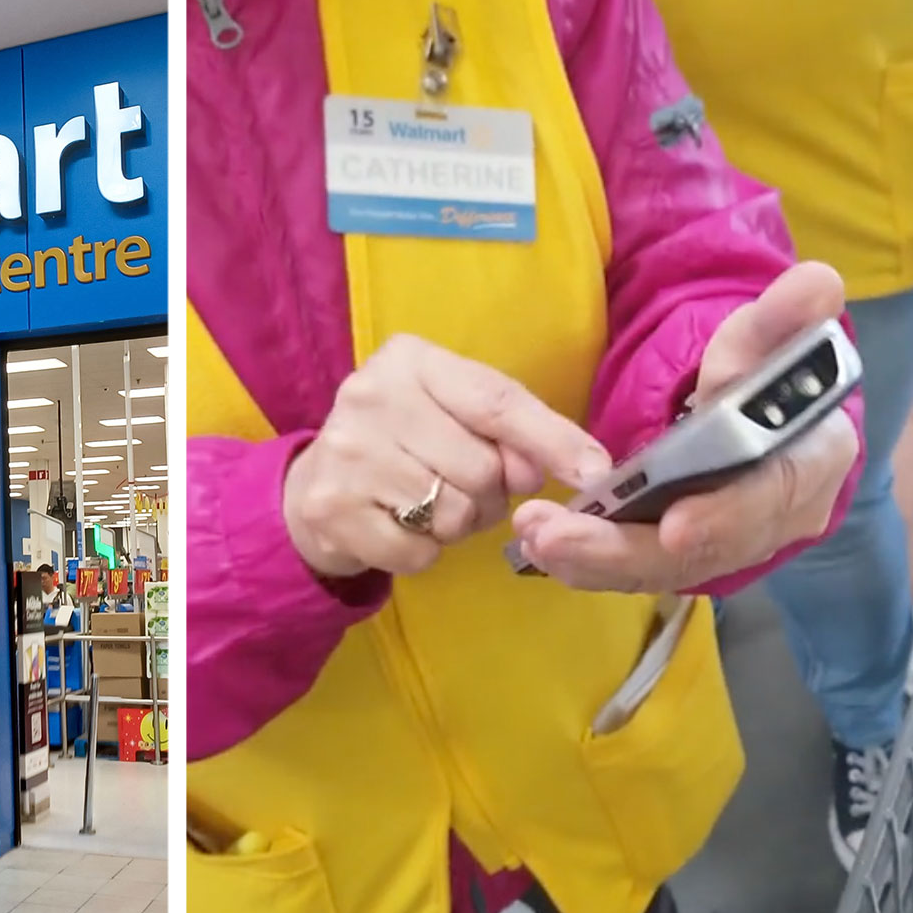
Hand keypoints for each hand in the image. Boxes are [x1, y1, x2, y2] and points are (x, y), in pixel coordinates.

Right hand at [283, 335, 611, 578]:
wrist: (316, 484)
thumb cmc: (405, 441)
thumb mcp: (456, 414)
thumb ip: (512, 431)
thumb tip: (556, 471)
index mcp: (411, 359)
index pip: (497, 402)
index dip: (552, 441)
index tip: (597, 474)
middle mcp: (371, 395)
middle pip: (481, 468)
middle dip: (489, 493)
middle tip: (462, 488)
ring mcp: (347, 453)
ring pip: (452, 514)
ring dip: (458, 525)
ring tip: (429, 505)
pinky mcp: (332, 510)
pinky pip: (418, 552)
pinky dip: (423, 552)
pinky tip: (400, 527)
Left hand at [511, 262, 860, 591]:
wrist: (765, 414)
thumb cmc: (769, 373)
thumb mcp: (771, 337)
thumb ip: (783, 316)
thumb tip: (816, 283)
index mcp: (812, 463)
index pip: (774, 497)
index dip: (726, 516)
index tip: (675, 528)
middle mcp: (777, 520)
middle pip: (705, 551)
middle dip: (626, 549)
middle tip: (555, 537)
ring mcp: (731, 545)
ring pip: (665, 569)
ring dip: (594, 561)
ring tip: (533, 537)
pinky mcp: (691, 557)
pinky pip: (641, 569)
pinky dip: (591, 564)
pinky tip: (542, 547)